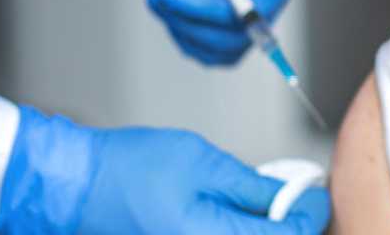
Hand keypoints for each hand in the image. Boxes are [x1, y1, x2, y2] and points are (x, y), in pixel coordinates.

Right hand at [0, 107, 329, 234]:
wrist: (73, 187)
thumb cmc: (125, 170)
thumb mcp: (199, 161)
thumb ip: (249, 185)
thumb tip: (290, 196)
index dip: (309, 214)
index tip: (316, 191)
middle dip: (289, 225)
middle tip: (296, 197)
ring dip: (265, 229)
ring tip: (266, 202)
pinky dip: (238, 230)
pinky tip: (238, 213)